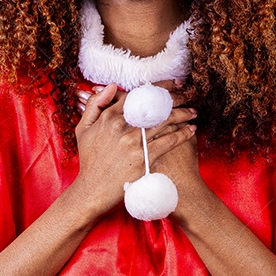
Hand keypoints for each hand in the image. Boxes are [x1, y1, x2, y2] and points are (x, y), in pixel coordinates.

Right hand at [70, 82, 196, 224]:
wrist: (92, 190)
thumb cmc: (89, 160)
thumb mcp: (83, 128)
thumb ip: (95, 104)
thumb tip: (112, 87)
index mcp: (108, 117)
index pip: (138, 95)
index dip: (158, 87)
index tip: (171, 84)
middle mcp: (122, 126)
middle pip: (154, 106)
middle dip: (174, 98)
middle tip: (187, 94)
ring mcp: (133, 142)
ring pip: (164, 121)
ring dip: (182, 114)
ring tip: (193, 112)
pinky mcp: (143, 158)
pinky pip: (167, 142)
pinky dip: (181, 134)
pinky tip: (191, 130)